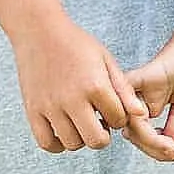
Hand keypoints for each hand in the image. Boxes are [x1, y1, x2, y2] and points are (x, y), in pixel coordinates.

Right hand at [11, 12, 173, 161]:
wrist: (38, 29)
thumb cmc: (75, 43)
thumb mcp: (105, 60)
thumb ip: (123, 89)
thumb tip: (140, 114)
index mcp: (95, 86)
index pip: (118, 121)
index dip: (119, 117)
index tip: (111, 107)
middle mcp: (72, 99)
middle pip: (96, 141)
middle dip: (103, 135)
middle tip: (98, 121)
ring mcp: (50, 106)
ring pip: (72, 144)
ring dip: (80, 138)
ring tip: (79, 121)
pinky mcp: (32, 109)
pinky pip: (46, 142)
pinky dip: (56, 143)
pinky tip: (62, 130)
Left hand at [122, 10, 173, 148]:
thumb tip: (171, 148)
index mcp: (147, 103)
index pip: (139, 135)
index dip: (155, 150)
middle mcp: (140, 95)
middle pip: (132, 131)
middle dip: (153, 148)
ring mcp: (142, 85)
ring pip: (131, 120)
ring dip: (151, 139)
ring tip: (173, 146)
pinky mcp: (148, 74)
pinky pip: (129, 92)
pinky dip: (134, 112)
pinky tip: (153, 126)